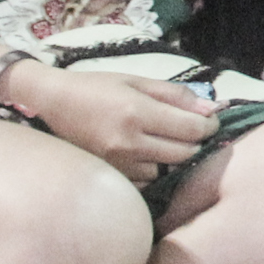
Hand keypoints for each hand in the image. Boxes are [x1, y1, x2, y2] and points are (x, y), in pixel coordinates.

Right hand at [2, 64, 218, 184]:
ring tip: (166, 140)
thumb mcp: (136, 81)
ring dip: (175, 158)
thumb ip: (176, 95)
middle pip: (185, 153)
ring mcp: (118, 164)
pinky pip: (147, 182)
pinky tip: (148, 155)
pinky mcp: (110, 176)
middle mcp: (128, 142)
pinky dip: (154, 170)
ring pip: (168, 170)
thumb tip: (212, 109)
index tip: (210, 120)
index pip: (192, 130)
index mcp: (137, 113)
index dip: (209, 126)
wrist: (51, 104)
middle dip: (196, 142)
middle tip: (191, 129)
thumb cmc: (96, 87)